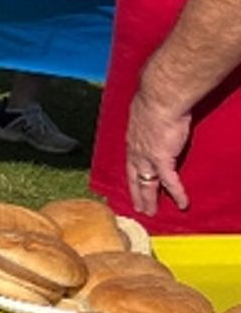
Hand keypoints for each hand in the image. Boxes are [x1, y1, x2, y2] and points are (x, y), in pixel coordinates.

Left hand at [123, 90, 191, 215]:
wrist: (160, 99)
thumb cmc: (154, 101)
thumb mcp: (144, 112)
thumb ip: (146, 119)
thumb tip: (149, 115)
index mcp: (132, 139)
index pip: (130, 163)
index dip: (131, 176)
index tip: (131, 185)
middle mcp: (136, 150)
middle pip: (134, 177)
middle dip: (136, 193)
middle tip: (137, 207)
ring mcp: (147, 157)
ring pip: (147, 184)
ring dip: (150, 199)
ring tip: (151, 212)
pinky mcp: (162, 159)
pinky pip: (170, 181)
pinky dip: (177, 193)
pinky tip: (183, 204)